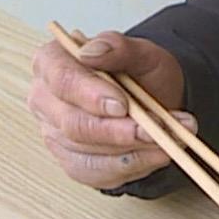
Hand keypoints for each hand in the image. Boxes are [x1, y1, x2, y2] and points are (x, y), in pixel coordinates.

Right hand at [27, 30, 189, 188]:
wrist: (156, 99)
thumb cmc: (140, 73)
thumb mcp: (141, 52)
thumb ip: (118, 46)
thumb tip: (91, 51)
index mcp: (52, 63)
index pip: (62, 80)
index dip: (91, 95)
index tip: (123, 104)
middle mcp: (46, 100)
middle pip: (73, 124)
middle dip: (118, 131)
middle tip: (156, 129)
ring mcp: (56, 135)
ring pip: (88, 152)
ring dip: (135, 148)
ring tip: (171, 137)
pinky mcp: (73, 162)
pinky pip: (100, 172)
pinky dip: (135, 165)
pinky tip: (160, 153)